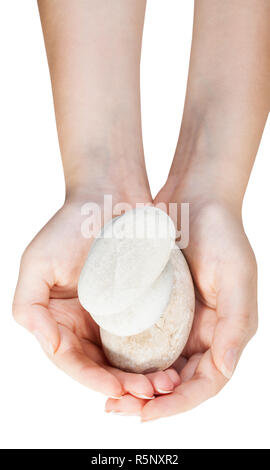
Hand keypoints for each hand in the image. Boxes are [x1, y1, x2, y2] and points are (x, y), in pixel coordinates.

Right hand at [13, 198, 180, 400]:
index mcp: (57, 319)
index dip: (92, 380)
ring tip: (165, 384)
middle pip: (101, 367)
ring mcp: (111, 316)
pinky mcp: (137, 305)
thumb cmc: (70, 225)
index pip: (71, 361)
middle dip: (123, 385)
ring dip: (142, 376)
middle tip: (150, 393)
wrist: (109, 195)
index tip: (118, 388)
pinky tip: (172, 361)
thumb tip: (50, 346)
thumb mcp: (36, 263)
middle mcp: (83, 323)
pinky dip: (156, 354)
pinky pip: (146, 337)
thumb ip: (27, 308)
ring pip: (126, 359)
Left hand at [105, 195, 257, 418]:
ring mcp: (179, 322)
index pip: (205, 383)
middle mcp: (203, 333)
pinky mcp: (157, 308)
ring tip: (108, 397)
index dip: (178, 404)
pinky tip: (107, 364)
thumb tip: (225, 369)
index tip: (147, 414)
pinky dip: (127, 358)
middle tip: (118, 410)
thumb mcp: (237, 275)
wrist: (195, 198)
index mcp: (225, 332)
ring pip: (156, 367)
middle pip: (177, 383)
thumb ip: (236, 324)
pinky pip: (141, 341)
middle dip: (150, 402)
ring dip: (135, 386)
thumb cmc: (222, 233)